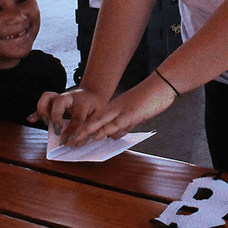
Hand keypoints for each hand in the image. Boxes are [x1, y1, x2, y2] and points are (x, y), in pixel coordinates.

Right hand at [29, 87, 107, 135]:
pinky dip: (36, 112)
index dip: (71, 131)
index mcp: (83, 102)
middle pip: (59, 101)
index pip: (77, 117)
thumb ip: (88, 129)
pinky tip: (31, 120)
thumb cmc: (96, 107)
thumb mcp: (98, 117)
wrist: (93, 93)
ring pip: (47, 97)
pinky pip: (43, 104)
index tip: (66, 142)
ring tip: (46, 123)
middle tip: (56, 130)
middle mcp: (70, 97)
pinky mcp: (53, 101)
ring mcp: (60, 97)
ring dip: (43, 110)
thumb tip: (76, 144)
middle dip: (56, 116)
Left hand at [62, 75, 177, 147]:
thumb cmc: (150, 98)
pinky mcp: (130, 113)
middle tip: (67, 143)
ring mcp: (121, 110)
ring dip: (86, 134)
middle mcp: (114, 108)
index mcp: (114, 107)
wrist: (161, 85)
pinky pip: (114, 124)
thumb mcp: (134, 114)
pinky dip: (104, 131)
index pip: (95, 120)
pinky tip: (96, 137)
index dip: (84, 129)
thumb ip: (124, 124)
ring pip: (99, 123)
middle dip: (79, 133)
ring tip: (74, 143)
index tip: (73, 138)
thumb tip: (115, 135)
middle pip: (92, 122)